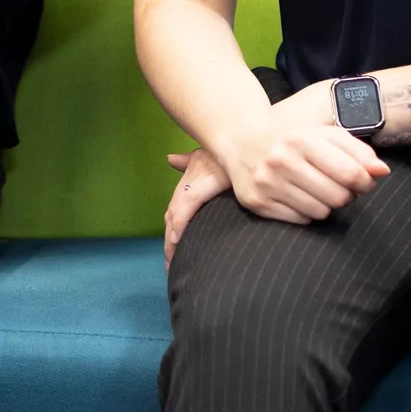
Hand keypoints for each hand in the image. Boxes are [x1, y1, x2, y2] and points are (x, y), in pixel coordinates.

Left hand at [164, 147, 231, 267]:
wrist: (240, 145)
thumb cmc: (226, 152)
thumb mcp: (206, 157)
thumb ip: (188, 162)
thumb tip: (170, 158)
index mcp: (188, 182)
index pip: (175, 211)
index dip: (172, 230)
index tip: (173, 251)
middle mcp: (185, 186)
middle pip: (171, 218)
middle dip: (169, 243)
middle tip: (170, 266)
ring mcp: (190, 187)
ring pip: (174, 218)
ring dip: (171, 242)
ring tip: (171, 262)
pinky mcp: (197, 189)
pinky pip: (184, 212)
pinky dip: (178, 227)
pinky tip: (176, 241)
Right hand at [215, 82, 389, 224]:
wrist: (241, 138)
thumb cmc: (291, 137)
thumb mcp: (324, 133)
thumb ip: (357, 150)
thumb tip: (382, 172)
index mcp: (300, 138)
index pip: (350, 173)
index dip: (365, 182)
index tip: (364, 181)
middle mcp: (280, 160)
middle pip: (338, 197)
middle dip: (346, 194)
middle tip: (337, 185)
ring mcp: (266, 183)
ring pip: (321, 212)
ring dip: (326, 204)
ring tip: (316, 188)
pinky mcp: (257, 203)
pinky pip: (301, 220)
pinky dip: (306, 212)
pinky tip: (297, 195)